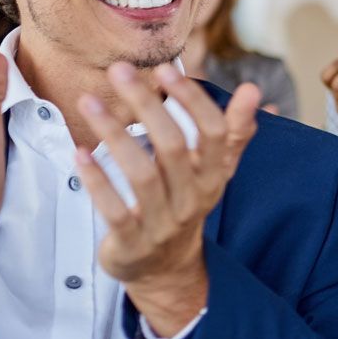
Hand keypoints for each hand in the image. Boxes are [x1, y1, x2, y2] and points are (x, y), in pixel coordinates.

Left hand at [74, 63, 261, 337]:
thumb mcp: (214, 171)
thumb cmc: (186, 202)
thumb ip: (234, 131)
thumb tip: (257, 91)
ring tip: (88, 103)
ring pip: (142, 175)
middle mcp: (193, 199)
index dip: (193, 101)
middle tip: (120, 70)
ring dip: (114, 135)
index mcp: (214, 177)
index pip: (214, 133)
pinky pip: (114, 210)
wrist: (166, 268)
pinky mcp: (132, 242)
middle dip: (146, 105)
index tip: (167, 70)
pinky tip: (80, 152)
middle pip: (174, 147)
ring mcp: (163, 223)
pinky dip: (97, 180)